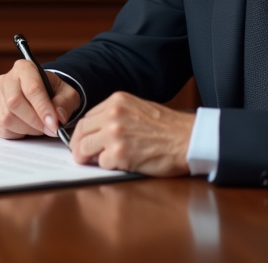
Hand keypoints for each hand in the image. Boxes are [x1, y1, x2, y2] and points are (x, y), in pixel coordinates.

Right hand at [0, 59, 80, 139]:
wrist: (37, 95)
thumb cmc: (52, 92)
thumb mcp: (66, 93)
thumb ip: (65, 103)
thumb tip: (59, 118)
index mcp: (25, 68)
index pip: (32, 88)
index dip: (43, 109)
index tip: (54, 124)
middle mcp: (7, 79)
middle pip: (14, 102)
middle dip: (35, 121)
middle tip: (50, 130)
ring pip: (7, 118)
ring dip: (27, 129)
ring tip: (39, 127)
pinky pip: (2, 128)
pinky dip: (17, 133)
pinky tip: (27, 128)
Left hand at [68, 91, 194, 176]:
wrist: (189, 139)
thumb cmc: (169, 127)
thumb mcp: (138, 108)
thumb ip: (117, 115)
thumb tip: (98, 129)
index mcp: (117, 101)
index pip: (87, 117)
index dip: (82, 132)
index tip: (81, 140)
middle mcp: (113, 115)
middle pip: (81, 132)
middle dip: (77, 146)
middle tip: (79, 155)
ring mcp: (115, 134)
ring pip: (85, 148)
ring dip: (88, 157)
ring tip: (93, 162)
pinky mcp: (120, 154)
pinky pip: (102, 163)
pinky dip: (107, 166)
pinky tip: (119, 164)